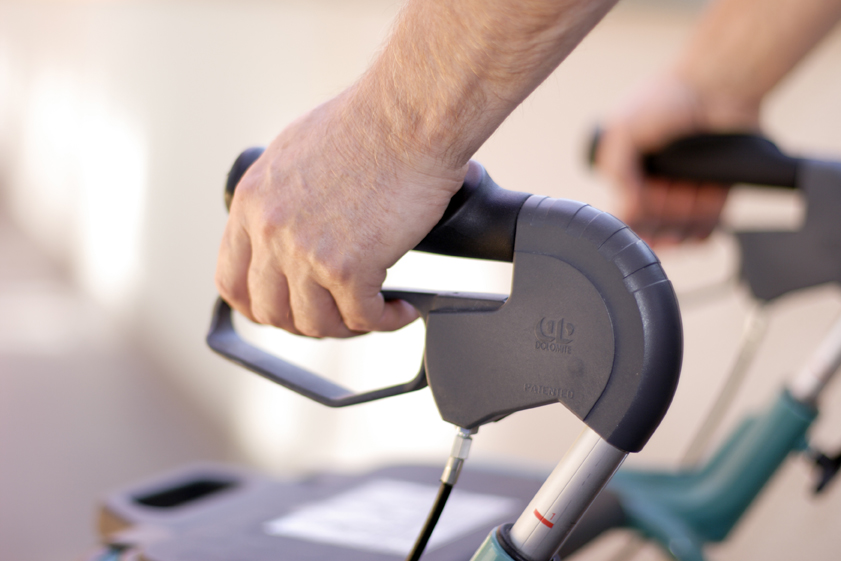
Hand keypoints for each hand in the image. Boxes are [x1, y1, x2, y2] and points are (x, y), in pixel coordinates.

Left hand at [215, 90, 467, 336]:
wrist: (409, 117)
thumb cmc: (369, 124)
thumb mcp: (296, 154)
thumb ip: (281, 198)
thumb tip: (290, 227)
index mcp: (253, 202)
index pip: (231, 279)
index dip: (258, 305)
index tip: (284, 309)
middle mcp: (271, 230)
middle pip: (270, 311)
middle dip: (305, 322)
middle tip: (335, 315)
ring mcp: (306, 253)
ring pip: (316, 323)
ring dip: (347, 327)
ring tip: (374, 311)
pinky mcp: (349, 268)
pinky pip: (363, 318)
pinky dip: (387, 320)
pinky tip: (401, 309)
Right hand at [595, 73, 759, 245]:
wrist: (717, 85)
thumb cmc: (667, 99)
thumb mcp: (622, 132)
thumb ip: (617, 173)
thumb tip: (628, 211)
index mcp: (628, 177)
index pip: (626, 220)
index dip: (636, 217)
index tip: (644, 199)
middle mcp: (655, 190)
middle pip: (654, 230)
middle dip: (663, 210)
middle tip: (669, 181)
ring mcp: (684, 196)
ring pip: (680, 233)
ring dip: (686, 212)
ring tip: (692, 181)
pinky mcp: (715, 197)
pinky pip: (708, 229)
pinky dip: (707, 218)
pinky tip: (707, 191)